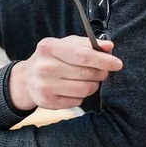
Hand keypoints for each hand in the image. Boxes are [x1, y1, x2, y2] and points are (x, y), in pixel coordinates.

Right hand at [8, 36, 122, 111]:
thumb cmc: (52, 57)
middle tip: (102, 71)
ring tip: (88, 79)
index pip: (83, 55)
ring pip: (84, 89)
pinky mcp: (47, 102)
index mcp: (49, 47)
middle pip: (86, 73)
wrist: (27, 78)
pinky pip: (77, 101)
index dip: (103, 60)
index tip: (117, 63)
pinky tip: (73, 88)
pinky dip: (81, 96)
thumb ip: (88, 44)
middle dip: (100, 73)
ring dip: (93, 85)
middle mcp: (44, 67)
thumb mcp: (65, 44)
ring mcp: (44, 86)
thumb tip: (109, 46)